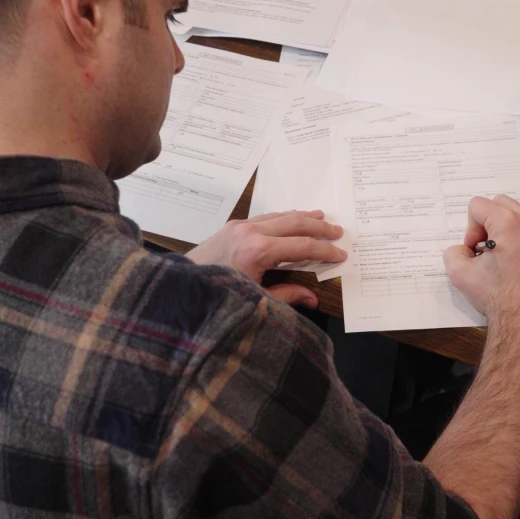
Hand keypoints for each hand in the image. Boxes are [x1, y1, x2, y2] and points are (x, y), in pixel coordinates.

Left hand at [187, 210, 345, 308]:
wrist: (179, 290)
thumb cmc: (217, 298)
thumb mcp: (257, 302)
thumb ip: (287, 297)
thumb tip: (312, 298)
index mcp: (259, 251)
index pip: (302, 246)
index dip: (324, 251)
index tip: (340, 254)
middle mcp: (250, 233)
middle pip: (294, 223)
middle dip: (319, 227)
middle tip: (338, 231)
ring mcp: (239, 227)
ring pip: (279, 216)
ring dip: (302, 217)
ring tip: (321, 217)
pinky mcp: (230, 227)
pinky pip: (264, 218)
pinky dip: (282, 218)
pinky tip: (291, 220)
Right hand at [442, 195, 519, 334]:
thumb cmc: (498, 296)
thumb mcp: (459, 273)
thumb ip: (453, 252)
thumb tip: (462, 251)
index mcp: (508, 222)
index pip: (477, 205)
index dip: (469, 228)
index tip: (474, 250)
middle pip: (496, 203)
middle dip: (484, 224)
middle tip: (482, 250)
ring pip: (511, 215)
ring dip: (497, 229)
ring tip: (493, 256)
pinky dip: (510, 238)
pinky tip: (506, 262)